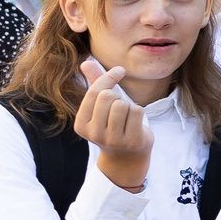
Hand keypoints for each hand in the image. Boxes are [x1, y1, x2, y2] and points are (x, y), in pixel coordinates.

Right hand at [75, 61, 152, 191]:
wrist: (127, 157)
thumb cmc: (114, 126)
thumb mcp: (101, 107)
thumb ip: (95, 84)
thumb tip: (85, 62)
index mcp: (81, 124)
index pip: (94, 92)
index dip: (109, 77)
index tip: (120, 71)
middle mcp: (94, 133)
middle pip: (108, 96)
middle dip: (119, 97)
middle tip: (121, 109)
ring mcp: (113, 139)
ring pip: (123, 104)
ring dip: (129, 106)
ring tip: (127, 119)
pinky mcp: (131, 141)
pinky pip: (137, 111)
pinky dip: (139, 113)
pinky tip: (135, 124)